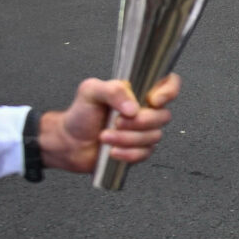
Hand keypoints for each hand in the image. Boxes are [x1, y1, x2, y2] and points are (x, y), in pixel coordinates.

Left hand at [40, 74, 179, 172]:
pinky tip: (112, 151)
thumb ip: (113, 90)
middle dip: (139, 122)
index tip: (153, 101)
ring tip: (105, 136)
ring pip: (154, 137)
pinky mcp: (140, 151)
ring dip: (127, 139)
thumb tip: (134, 107)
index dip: (169, 91)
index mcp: (138, 92)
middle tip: (116, 121)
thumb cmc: (80, 114)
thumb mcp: (90, 91)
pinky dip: (127, 153)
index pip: (169, 84)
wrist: (69, 142)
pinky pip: (145, 153)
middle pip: (163, 116)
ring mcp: (144, 132)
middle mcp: (146, 111)